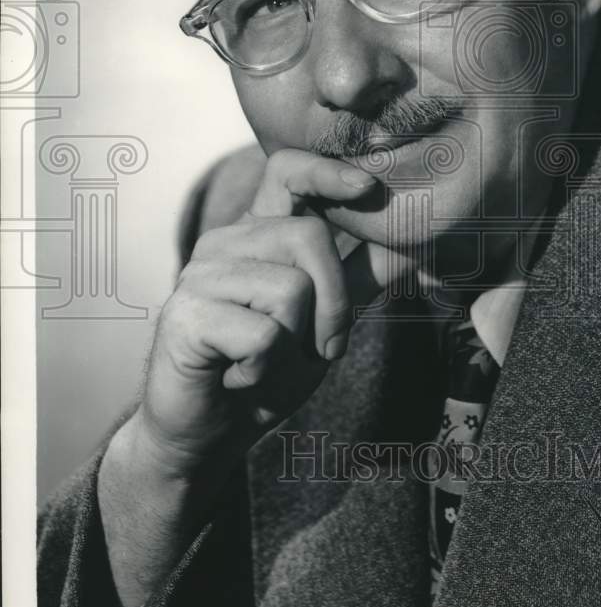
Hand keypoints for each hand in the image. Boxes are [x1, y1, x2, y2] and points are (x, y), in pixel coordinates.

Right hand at [136, 149, 405, 478]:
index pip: (287, 171)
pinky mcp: (186, 315)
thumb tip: (409, 242)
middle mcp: (224, 243)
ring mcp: (199, 276)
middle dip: (333, 305)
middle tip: (313, 349)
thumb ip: (357, 279)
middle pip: (309, 238)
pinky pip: (264, 336)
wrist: (206, 435)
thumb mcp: (323, 323)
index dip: (327, 170)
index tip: (368, 187)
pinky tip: (238, 377)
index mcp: (256, 235)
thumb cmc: (265, 372)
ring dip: (295, 346)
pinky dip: (265, 370)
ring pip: (291, 290)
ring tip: (264, 363)